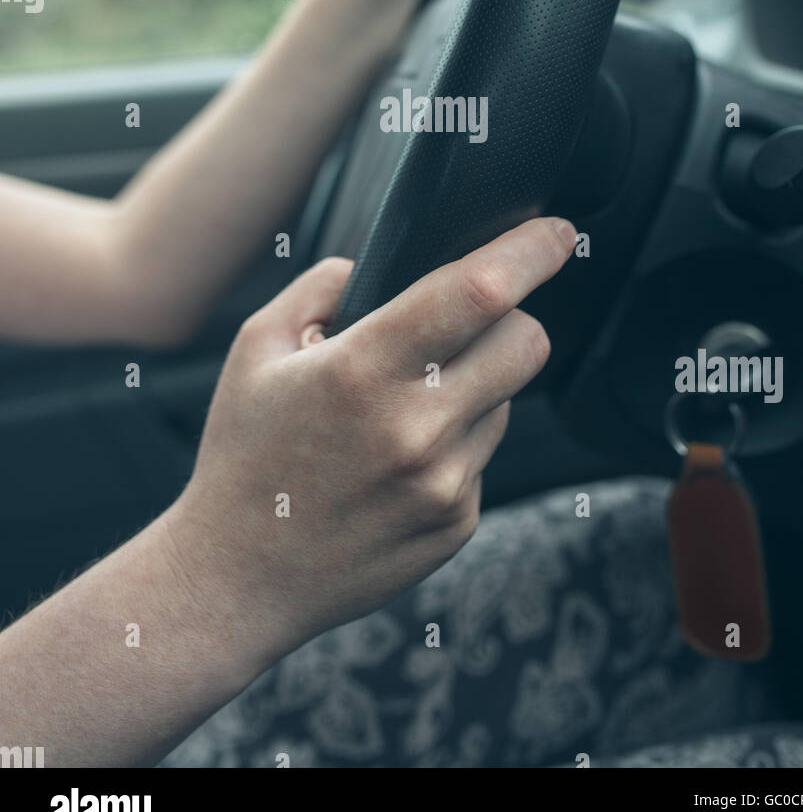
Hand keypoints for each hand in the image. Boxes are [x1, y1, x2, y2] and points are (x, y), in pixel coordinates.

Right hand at [164, 216, 573, 672]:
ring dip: (476, 386)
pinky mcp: (457, 523)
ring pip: (508, 398)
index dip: (530, 252)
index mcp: (361, 370)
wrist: (236, 580)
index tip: (556, 231)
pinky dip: (457, 442)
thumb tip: (374, 264)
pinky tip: (399, 461)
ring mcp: (443, 483)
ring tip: (402, 409)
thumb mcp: (255, 349)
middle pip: (527, 342)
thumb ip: (320, 287)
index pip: (480, 292)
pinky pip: (486, 454)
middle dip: (512, 318)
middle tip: (471, 322)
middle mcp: (415, 429)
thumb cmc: (243, 456)